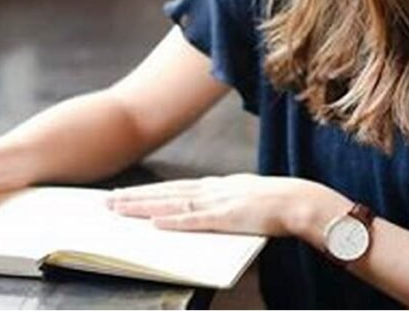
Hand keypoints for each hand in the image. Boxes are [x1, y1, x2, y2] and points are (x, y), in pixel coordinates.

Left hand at [106, 173, 328, 236]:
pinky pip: (195, 220)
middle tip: (107, 202)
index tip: (125, 195)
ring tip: (119, 209)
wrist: (300, 201)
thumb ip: (223, 205)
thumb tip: (206, 213)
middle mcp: (211, 190)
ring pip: (172, 203)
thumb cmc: (276, 204)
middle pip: (165, 193)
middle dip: (135, 197)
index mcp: (215, 186)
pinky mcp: (226, 217)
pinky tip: (154, 223)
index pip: (174, 188)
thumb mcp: (244, 200)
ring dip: (144, 206)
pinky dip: (173, 221)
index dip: (148, 192)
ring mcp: (217, 202)